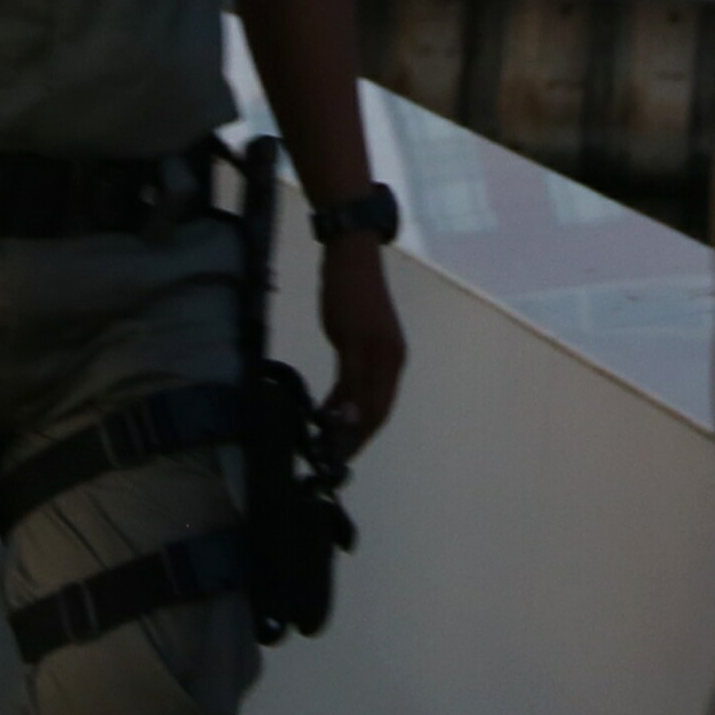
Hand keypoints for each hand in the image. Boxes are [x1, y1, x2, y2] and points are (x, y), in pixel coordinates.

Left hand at [313, 234, 406, 450]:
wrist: (350, 255)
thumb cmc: (348, 296)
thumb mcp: (348, 341)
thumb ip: (352, 382)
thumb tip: (353, 421)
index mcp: (390, 363)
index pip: (377, 412)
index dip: (358, 438)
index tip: (336, 459)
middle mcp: (391, 363)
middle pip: (375, 409)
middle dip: (354, 434)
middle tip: (327, 453)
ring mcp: (381, 353)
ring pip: (366, 396)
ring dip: (348, 418)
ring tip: (323, 437)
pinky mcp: (367, 345)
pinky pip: (358, 381)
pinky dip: (344, 398)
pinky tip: (326, 408)